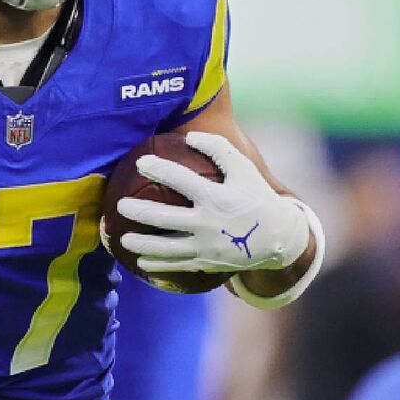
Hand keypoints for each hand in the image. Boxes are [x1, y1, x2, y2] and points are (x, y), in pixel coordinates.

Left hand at [117, 131, 309, 276]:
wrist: (279, 238)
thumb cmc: (256, 196)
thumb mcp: (244, 169)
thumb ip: (218, 149)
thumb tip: (190, 135)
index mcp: (217, 197)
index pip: (182, 181)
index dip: (160, 169)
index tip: (141, 162)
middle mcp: (209, 223)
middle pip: (166, 218)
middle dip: (140, 211)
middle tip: (120, 205)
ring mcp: (207, 246)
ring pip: (167, 247)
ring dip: (142, 243)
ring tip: (122, 237)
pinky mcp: (207, 262)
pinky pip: (177, 264)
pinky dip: (157, 263)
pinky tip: (140, 260)